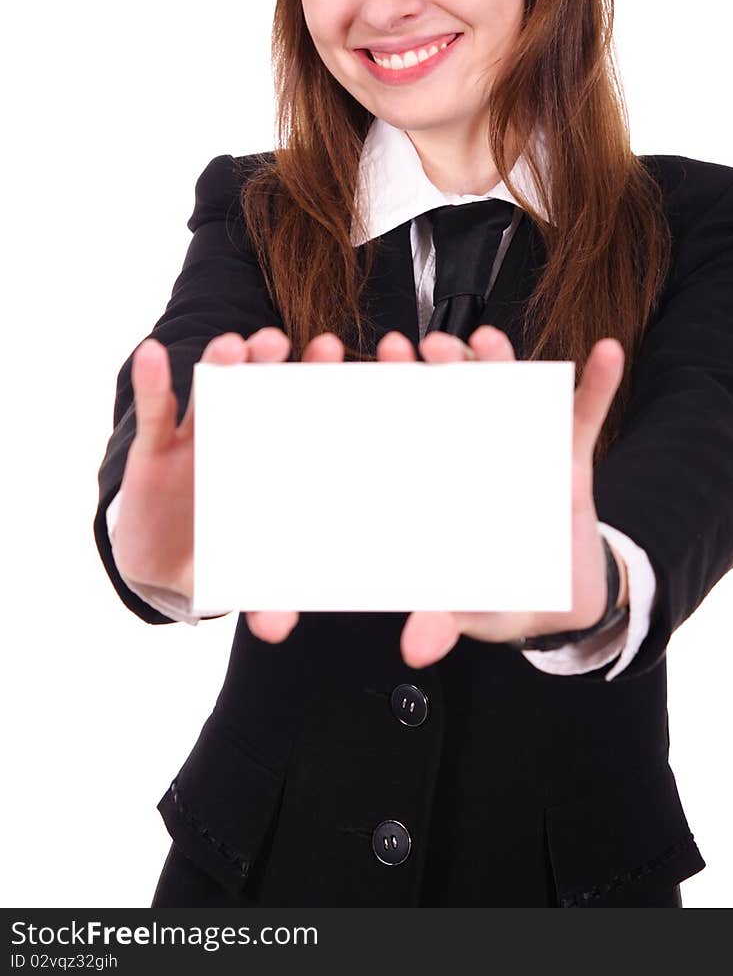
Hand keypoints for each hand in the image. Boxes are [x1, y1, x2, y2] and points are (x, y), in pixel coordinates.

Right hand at [112, 325, 307, 641]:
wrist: (166, 560)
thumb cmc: (225, 555)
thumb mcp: (248, 573)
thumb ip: (263, 594)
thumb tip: (276, 631)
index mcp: (281, 458)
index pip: (307, 411)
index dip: (322, 381)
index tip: (337, 356)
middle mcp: (246, 436)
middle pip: (264, 388)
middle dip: (276, 362)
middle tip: (290, 344)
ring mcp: (201, 435)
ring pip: (214, 390)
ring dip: (224, 363)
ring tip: (235, 346)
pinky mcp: (156, 446)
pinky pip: (156, 409)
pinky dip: (152, 381)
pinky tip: (152, 354)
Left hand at [388, 325, 626, 669]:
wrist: (559, 600)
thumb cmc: (499, 596)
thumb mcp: (472, 609)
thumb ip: (444, 620)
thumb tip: (416, 648)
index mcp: (444, 481)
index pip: (413, 430)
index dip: (395, 397)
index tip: (382, 370)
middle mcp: (479, 454)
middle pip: (455, 397)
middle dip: (441, 366)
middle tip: (423, 344)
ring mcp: (525, 447)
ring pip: (512, 393)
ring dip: (500, 362)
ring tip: (487, 338)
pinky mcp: (571, 457)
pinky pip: (585, 415)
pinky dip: (598, 384)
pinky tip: (607, 353)